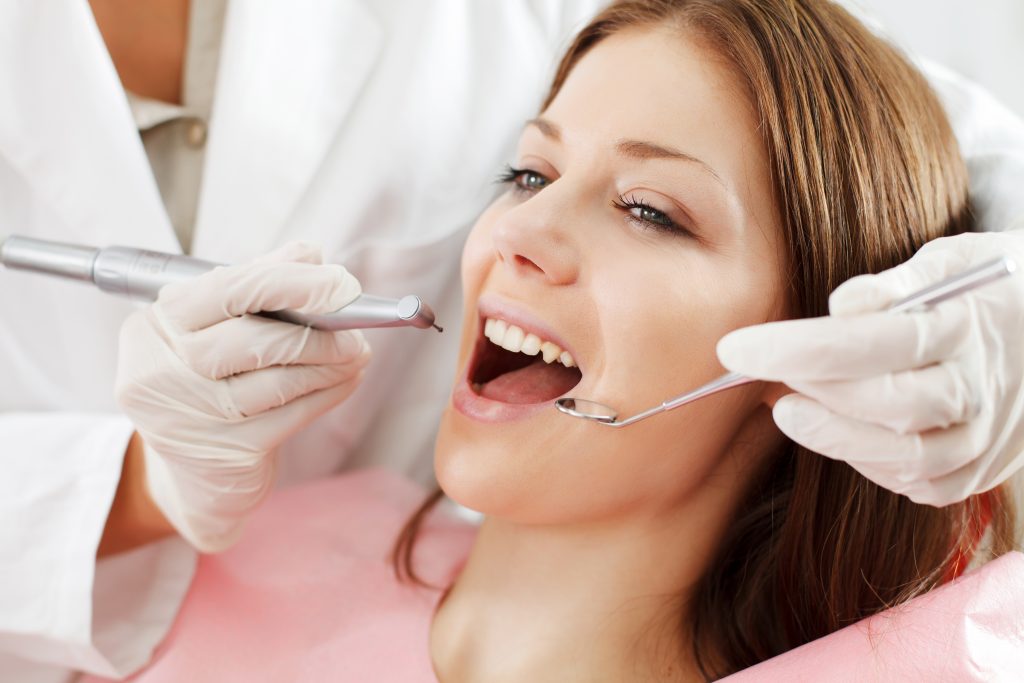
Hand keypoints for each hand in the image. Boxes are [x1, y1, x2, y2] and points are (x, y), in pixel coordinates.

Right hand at [115, 242, 370, 550]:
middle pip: (256, 339)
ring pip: (279, 381)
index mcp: (154, 325)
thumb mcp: (215, 328)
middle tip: (356, 330)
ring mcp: (190, 418)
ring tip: (356, 353)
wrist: (191, 476)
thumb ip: (256, 285)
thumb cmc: (206, 384)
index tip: (341, 284)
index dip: (292, 282)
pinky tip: (345, 380)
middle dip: (318, 333)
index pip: (229, 288)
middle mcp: (159, 371)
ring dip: (330, 364)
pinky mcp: (225, 453)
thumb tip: (309, 254)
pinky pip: (292, 414)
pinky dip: (327, 393)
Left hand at [717, 229, 1023, 505]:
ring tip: (785, 407)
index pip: (869, 344)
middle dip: (808, 393)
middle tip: (756, 376)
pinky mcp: (978, 471)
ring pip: (900, 456)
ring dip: (830, 435)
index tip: (735, 347)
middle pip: (882, 405)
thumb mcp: (953, 259)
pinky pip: (917, 483)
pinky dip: (868, 462)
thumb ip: (898, 283)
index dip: (795, 349)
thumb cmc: (990, 286)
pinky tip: (835, 432)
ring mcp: (984, 439)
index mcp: (967, 327)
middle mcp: (981, 389)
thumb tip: (844, 304)